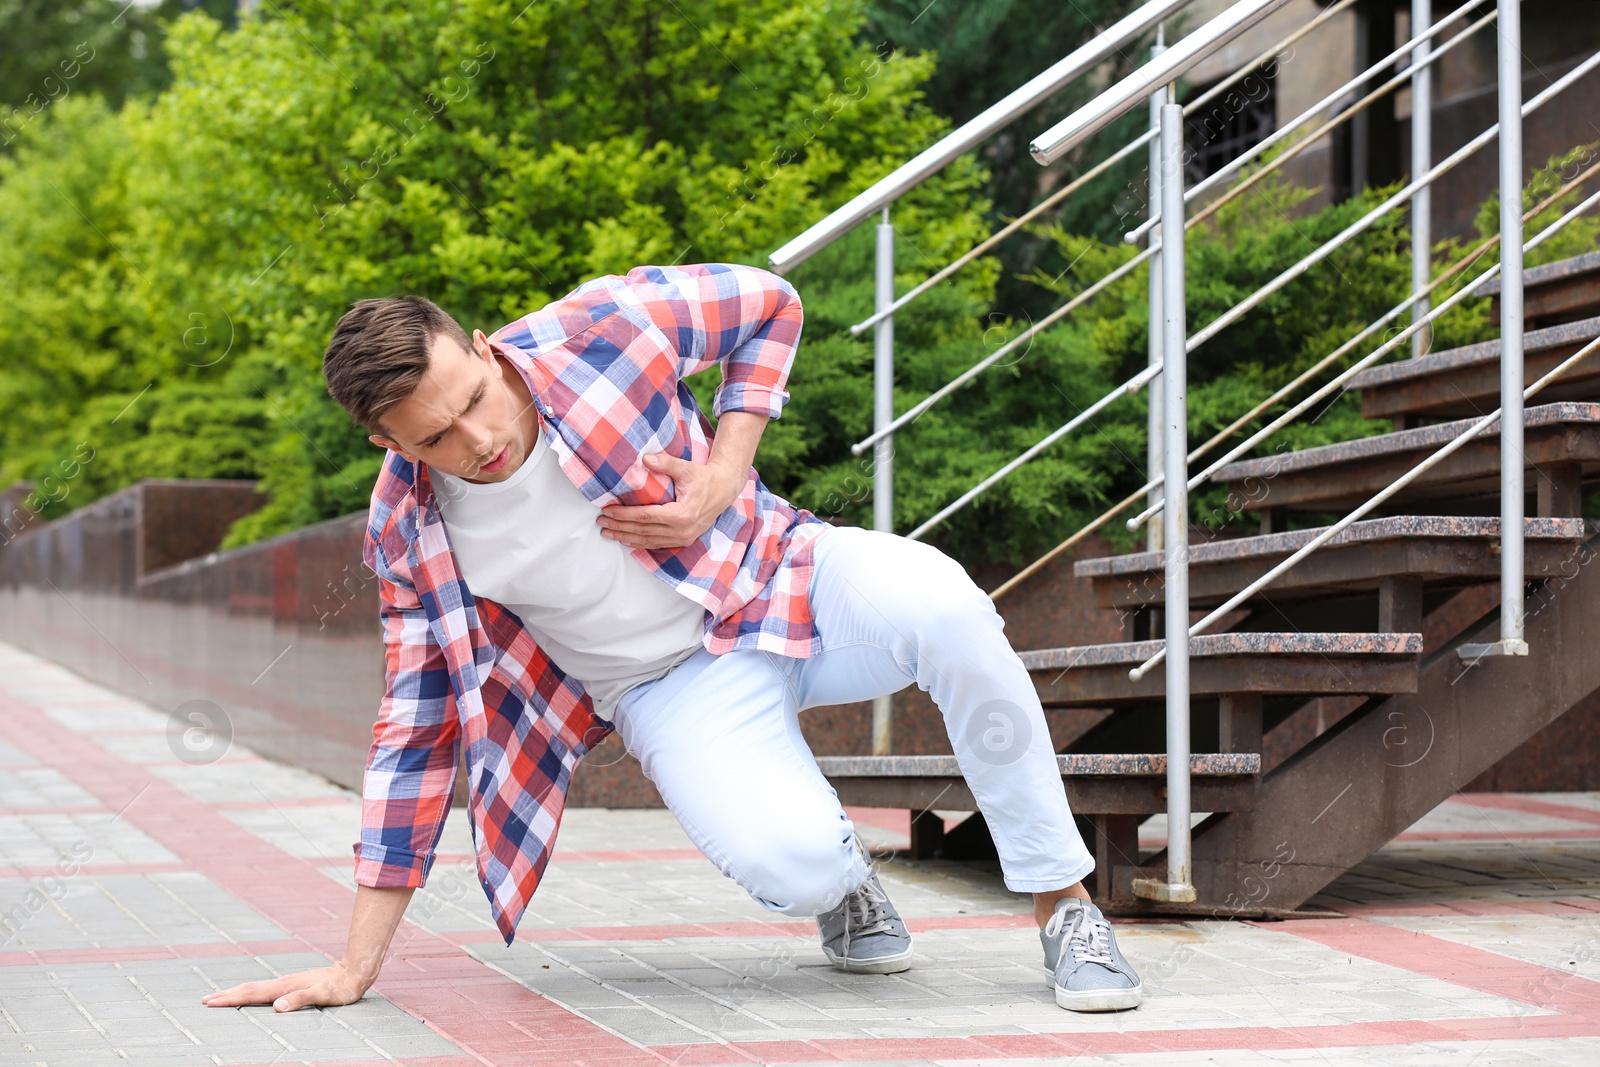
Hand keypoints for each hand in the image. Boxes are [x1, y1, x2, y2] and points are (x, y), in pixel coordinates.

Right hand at [201, 961, 370, 1011]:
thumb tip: (277, 1007)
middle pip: (250, 990)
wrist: (354, 971)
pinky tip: (251, 997)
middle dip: (227, 995)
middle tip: (205, 1000)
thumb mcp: (323, 995)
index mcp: (285, 987)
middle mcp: (283, 983)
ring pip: (256, 989)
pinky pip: (266, 990)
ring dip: (236, 993)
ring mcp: (288, 983)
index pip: (252, 994)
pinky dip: (252, 994)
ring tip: (220, 998)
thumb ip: (301, 1000)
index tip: (210, 1002)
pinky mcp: (294, 985)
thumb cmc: (340, 987)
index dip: (231, 999)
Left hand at [598, 451, 745, 549]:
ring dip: (626, 537)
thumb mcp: (686, 468)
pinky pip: (657, 544)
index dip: (624, 515)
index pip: (645, 516)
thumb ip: (666, 463)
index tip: (607, 511)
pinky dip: (640, 542)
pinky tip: (627, 540)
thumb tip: (645, 459)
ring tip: (608, 532)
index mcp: (682, 515)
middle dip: (620, 527)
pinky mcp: (684, 540)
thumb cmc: (704, 477)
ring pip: (648, 541)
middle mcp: (682, 531)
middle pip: (644, 531)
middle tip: (601, 522)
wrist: (724, 490)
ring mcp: (684, 538)